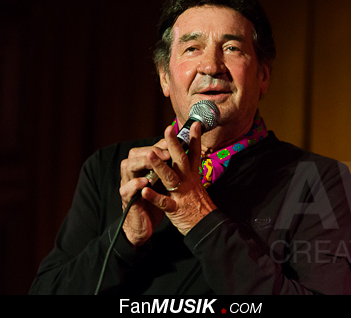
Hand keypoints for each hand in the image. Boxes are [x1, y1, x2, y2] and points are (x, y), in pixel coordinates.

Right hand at [119, 140, 169, 246]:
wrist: (144, 226)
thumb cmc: (154, 201)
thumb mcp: (162, 182)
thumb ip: (167, 168)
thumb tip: (180, 151)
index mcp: (142, 168)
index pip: (146, 149)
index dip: (158, 145)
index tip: (172, 143)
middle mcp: (132, 173)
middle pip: (134, 154)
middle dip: (151, 150)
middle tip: (166, 153)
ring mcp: (128, 186)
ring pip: (127, 166)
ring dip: (142, 163)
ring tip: (154, 162)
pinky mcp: (127, 199)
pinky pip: (127, 189)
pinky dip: (135, 184)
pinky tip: (145, 182)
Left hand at [141, 121, 216, 235]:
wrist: (207, 228)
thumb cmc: (199, 206)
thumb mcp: (198, 184)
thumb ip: (191, 170)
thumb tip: (190, 155)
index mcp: (193, 176)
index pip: (194, 154)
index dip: (194, 138)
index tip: (195, 123)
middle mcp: (188, 182)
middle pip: (181, 160)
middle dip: (174, 144)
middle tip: (168, 129)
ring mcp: (182, 194)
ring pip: (170, 178)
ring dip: (159, 166)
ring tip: (149, 154)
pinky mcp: (176, 209)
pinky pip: (164, 202)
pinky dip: (154, 196)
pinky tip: (144, 190)